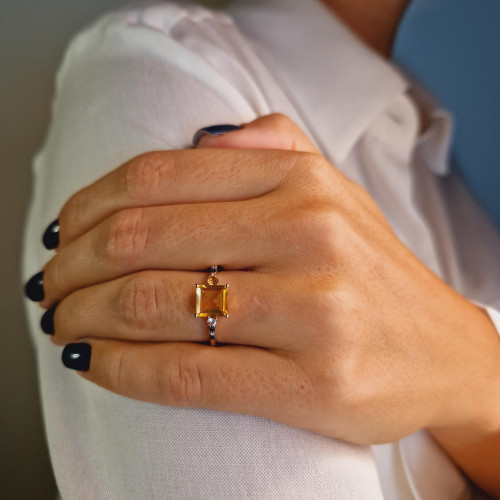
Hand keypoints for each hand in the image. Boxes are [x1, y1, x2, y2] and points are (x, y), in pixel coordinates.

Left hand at [31, 114, 499, 446]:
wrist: (443, 349)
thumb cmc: (371, 272)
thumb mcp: (333, 190)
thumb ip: (271, 144)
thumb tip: (195, 137)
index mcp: (302, 182)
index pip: (158, 178)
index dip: (87, 206)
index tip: (59, 234)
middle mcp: (309, 233)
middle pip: (141, 239)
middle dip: (71, 266)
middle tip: (48, 286)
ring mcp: (314, 309)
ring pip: (153, 305)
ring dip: (84, 316)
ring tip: (62, 323)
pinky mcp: (313, 382)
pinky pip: (185, 373)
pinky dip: (121, 369)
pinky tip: (94, 364)